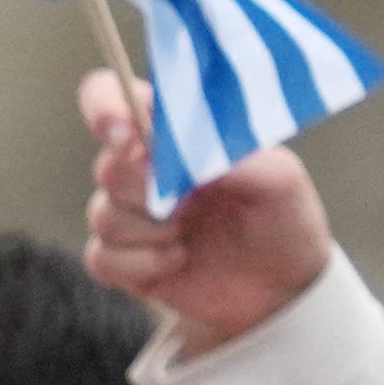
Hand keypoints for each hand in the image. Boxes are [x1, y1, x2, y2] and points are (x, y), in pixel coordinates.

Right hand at [81, 73, 335, 352]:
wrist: (281, 287)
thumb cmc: (282, 218)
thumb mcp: (279, 178)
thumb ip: (235, 156)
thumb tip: (187, 158)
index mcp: (171, 132)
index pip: (111, 97)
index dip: (104, 108)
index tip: (127, 137)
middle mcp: (142, 170)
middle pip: (107, 167)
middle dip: (147, 190)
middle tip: (194, 203)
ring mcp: (130, 216)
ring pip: (103, 215)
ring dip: (152, 231)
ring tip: (191, 236)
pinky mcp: (122, 262)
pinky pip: (101, 258)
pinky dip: (142, 263)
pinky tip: (178, 261)